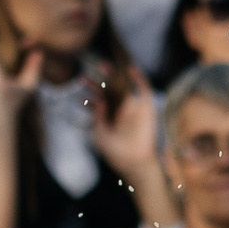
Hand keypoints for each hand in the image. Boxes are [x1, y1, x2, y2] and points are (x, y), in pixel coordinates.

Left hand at [89, 64, 162, 178]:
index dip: (91, 90)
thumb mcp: (100, 134)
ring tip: (103, 65)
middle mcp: (121, 110)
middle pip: (109, 90)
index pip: (100, 98)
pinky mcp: (147, 108)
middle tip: (88, 71)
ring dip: (116, 75)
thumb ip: (98, 116)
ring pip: (124, 87)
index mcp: (110, 117)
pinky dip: (139, 79)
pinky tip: (131, 69)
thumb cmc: (115, 153)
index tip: (82, 80)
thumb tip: (98, 100)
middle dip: (99, 81)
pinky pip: (144, 90)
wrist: (134, 162)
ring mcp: (133, 108)